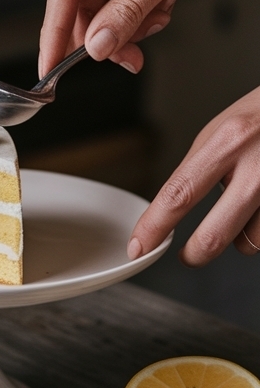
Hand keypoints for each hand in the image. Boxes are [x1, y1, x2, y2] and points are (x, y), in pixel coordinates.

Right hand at [38, 0, 259, 77]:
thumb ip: (130, 10)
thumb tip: (98, 45)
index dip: (54, 34)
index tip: (49, 68)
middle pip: (82, 4)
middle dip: (106, 34)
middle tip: (130, 58)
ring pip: (103, 6)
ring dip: (130, 24)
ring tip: (160, 17)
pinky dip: (141, 11)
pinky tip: (163, 4)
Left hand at [128, 87, 259, 264]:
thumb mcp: (220, 132)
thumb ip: (198, 169)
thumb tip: (173, 208)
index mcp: (228, 142)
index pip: (179, 193)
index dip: (155, 226)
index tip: (139, 245)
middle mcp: (256, 167)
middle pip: (214, 235)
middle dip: (194, 255)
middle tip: (187, 255)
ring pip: (247, 242)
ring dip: (238, 237)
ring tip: (241, 209)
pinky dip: (258, 229)